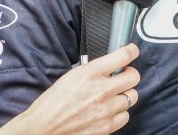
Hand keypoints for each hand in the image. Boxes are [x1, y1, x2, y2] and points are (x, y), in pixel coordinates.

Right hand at [0, 44, 140, 134]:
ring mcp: (106, 110)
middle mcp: (101, 90)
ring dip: (124, 94)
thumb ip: (95, 69)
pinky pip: (125, 116)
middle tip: (123, 76)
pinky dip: (120, 113)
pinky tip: (109, 110)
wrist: (43, 127)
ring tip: (112, 96)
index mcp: (90, 73)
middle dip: (129, 74)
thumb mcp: (72, 75)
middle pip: (134, 77)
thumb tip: (112, 64)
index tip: (132, 51)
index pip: (123, 56)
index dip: (132, 51)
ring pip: (132, 97)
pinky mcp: (106, 127)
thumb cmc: (53, 102)